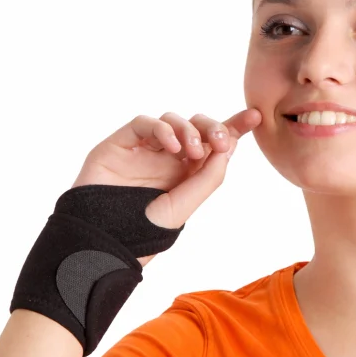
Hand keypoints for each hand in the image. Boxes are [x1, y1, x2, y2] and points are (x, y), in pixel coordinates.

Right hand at [72, 109, 261, 266]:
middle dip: (213, 127)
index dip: (234, 127)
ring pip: (173, 120)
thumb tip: (228, 149)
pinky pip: (145, 123)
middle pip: (197, 127)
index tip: (255, 117)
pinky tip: (171, 145)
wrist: (100, 239)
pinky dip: (161, 128)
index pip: (214, 145)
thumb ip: (207, 178)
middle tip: (220, 141)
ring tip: (192, 152)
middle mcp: (168, 158)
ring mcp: (145, 149)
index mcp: (187, 174)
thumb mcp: (183, 207)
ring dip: (189, 130)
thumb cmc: (141, 229)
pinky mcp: (122, 142)